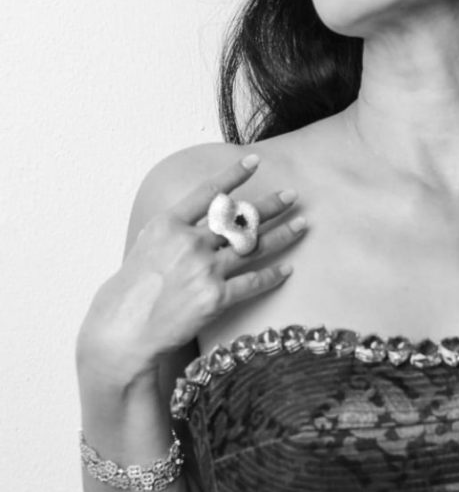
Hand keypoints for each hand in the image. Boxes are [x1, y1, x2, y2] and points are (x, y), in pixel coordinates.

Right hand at [78, 155, 306, 381]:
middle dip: (270, 205)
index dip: (234, 174)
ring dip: (283, 235)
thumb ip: (172, 229)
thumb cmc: (130, 291)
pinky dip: (273, 275)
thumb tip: (192, 216)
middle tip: (292, 195)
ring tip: (303, 224)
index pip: (209, 192)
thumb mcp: (145, 246)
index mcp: (169, 224)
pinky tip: (287, 269)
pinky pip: (252, 282)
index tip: (255, 161)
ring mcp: (204, 270)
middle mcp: (189, 243)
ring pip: (253, 247)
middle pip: (239, 218)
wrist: (122, 330)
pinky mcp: (215, 298)